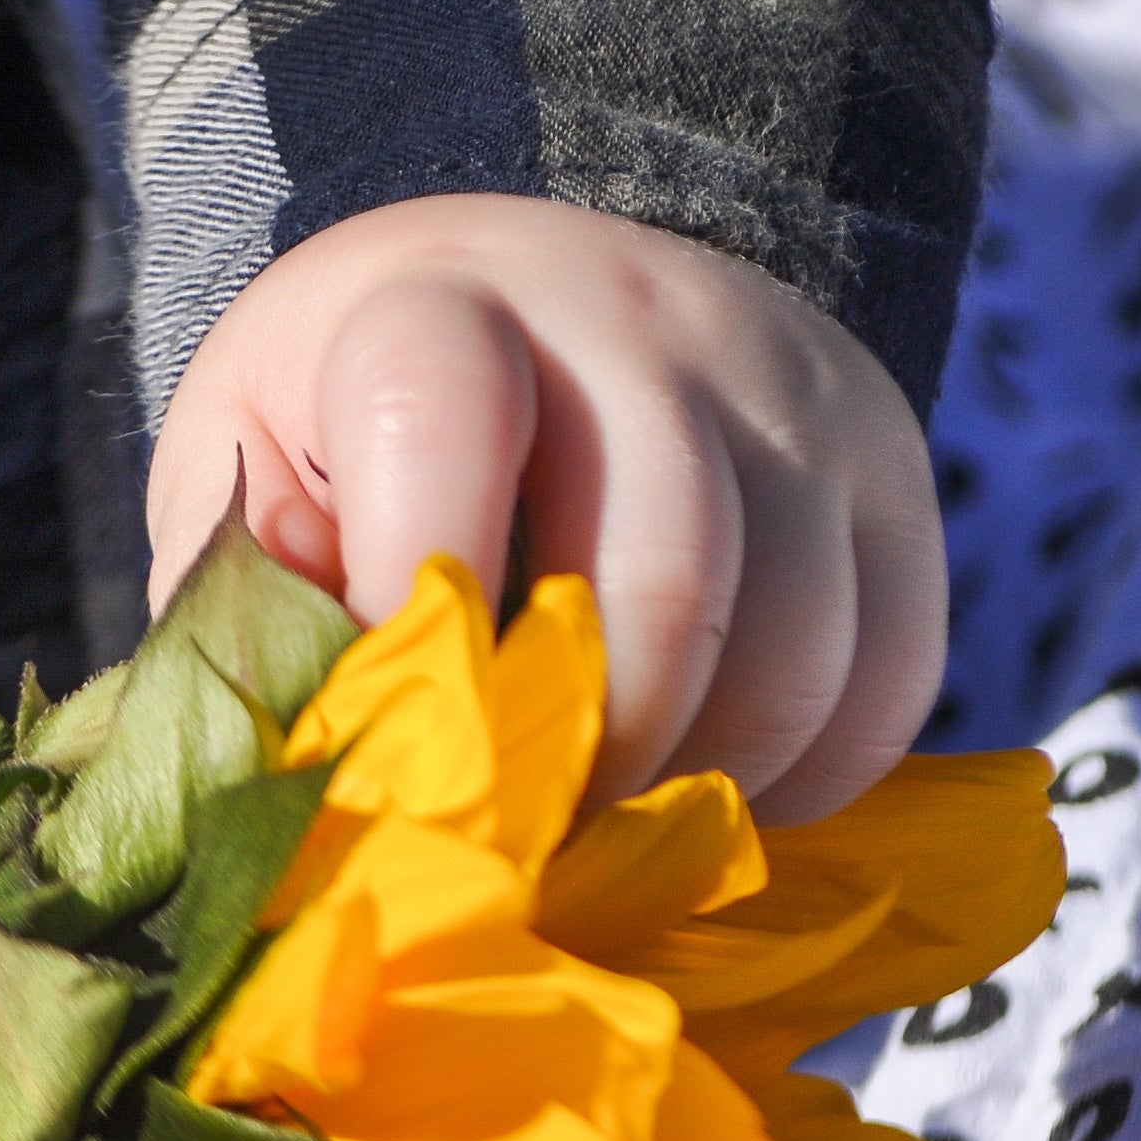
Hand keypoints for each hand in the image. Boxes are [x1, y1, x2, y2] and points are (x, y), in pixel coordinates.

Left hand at [148, 194, 946, 821]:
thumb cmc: (360, 418)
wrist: (546, 293)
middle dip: (589, 759)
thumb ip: (246, 607)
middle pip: (667, 576)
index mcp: (442, 305)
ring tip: (607, 832)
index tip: (401, 735)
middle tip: (521, 847)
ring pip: (794, 649)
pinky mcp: (895, 471)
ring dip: (698, 788)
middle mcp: (642, 324)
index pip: (442, 420)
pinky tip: (709, 790)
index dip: (423, 596)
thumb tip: (291, 774)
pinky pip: (889, 678)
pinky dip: (804, 778)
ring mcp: (794, 392)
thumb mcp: (249, 463)